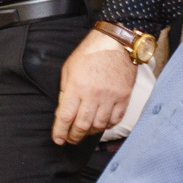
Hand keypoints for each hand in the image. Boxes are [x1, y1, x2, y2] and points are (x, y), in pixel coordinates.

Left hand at [51, 28, 136, 144]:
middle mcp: (93, 95)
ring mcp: (110, 97)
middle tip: (70, 139)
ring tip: (84, 133)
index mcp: (76, 87)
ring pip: (99, 126)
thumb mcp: (68, 70)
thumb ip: (65, 91)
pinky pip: (115, 119)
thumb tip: (62, 112)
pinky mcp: (124, 97)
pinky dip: (107, 126)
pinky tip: (100, 125)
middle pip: (82, 126)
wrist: (115, 43)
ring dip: (89, 133)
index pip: (65, 117)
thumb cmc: (89, 54)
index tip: (58, 139)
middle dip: (74, 136)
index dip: (60, 132)